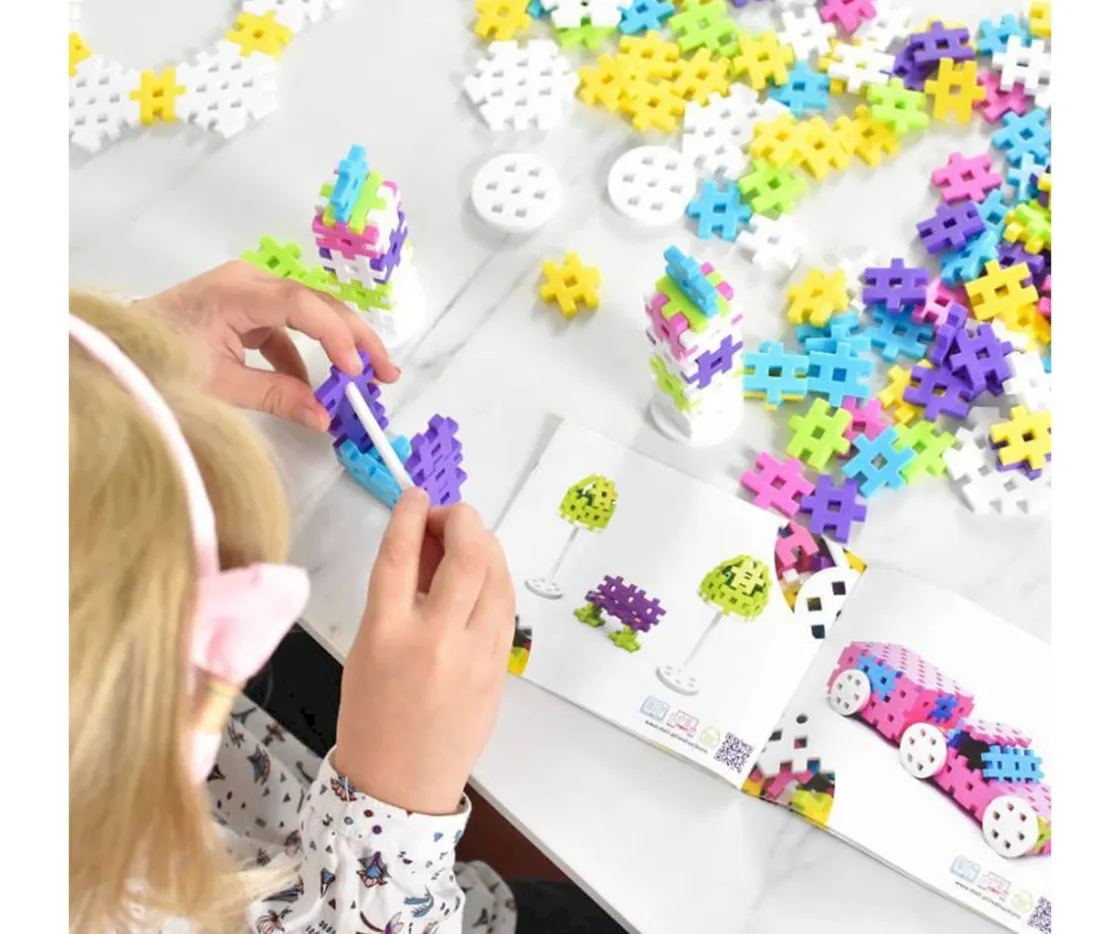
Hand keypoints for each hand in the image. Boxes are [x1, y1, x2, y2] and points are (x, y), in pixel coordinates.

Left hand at [145, 260, 399, 429]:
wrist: (119, 352)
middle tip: (384, 372)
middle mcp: (248, 281)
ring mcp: (247, 292)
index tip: (356, 371)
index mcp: (236, 292)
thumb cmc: (159, 362)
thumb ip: (276, 397)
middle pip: (317, 303)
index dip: (336, 337)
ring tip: (362, 379)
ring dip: (335, 347)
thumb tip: (324, 419)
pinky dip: (303, 356)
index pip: (303, 305)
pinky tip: (315, 387)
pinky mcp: (245, 307)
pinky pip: (287, 328)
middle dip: (354, 339)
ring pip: (309, 314)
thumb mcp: (219, 385)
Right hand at [334, 489, 515, 814]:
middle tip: (448, 516)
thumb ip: (397, 595)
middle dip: (461, 520)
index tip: (416, 495)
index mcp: (385, 634)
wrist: (399, 785)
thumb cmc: (371, 713)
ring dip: (485, 545)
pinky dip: (496, 579)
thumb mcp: (367, 647)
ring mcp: (474, 655)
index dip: (410, 513)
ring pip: (496, 576)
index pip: (401, 554)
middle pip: (465, 555)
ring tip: (467, 540)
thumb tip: (425, 544)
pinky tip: (484, 573)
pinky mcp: (500, 669)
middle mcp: (434, 639)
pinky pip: (506, 607)